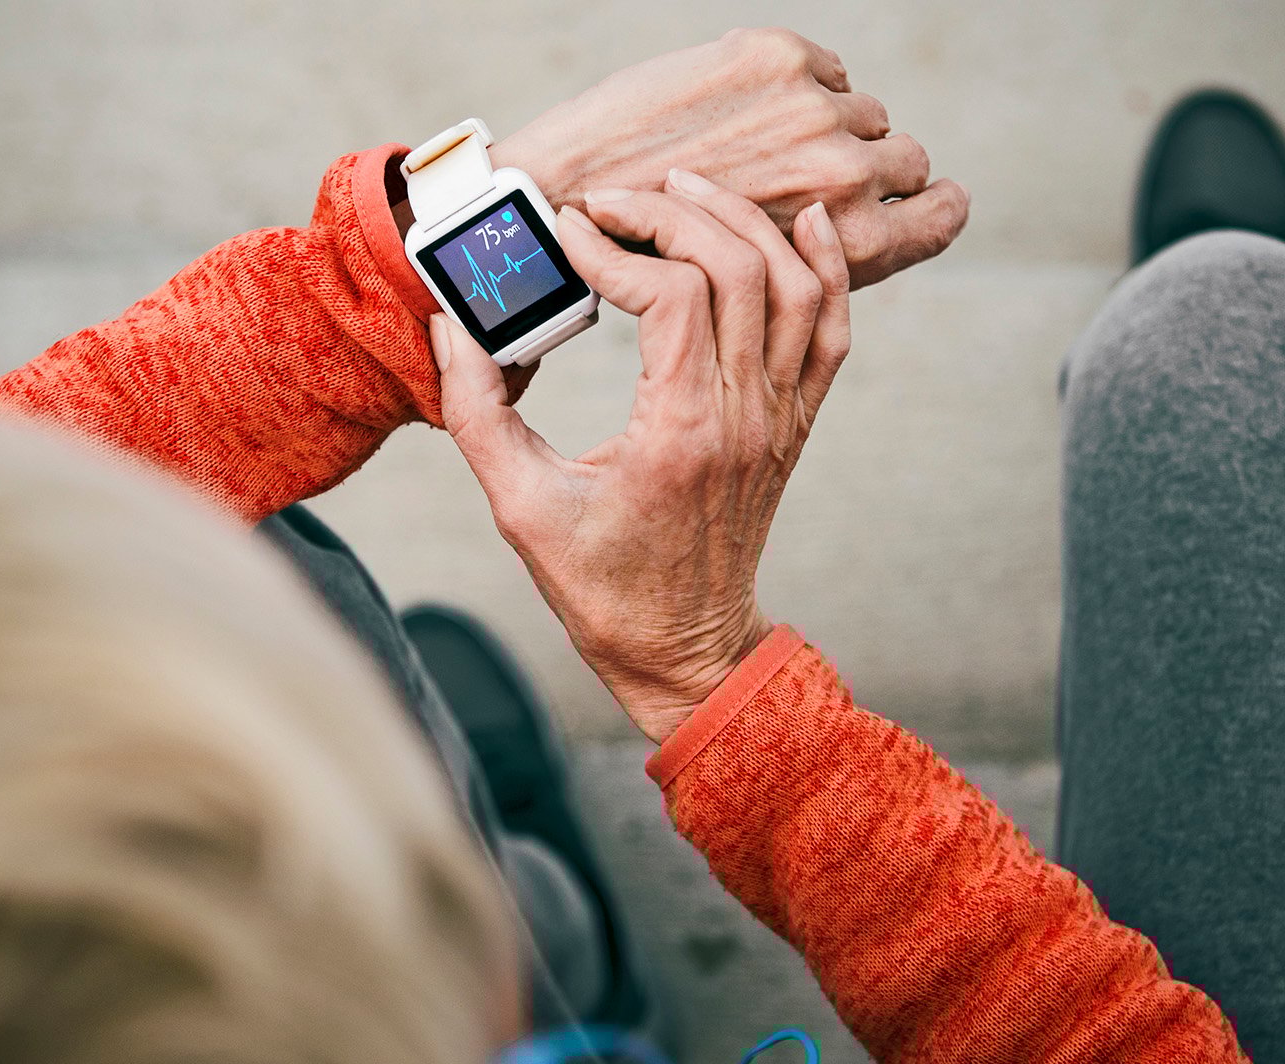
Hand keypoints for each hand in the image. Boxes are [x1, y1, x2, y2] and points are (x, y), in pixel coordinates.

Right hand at [431, 171, 849, 741]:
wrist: (685, 650)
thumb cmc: (603, 588)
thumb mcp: (520, 509)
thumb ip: (479, 414)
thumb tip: (452, 328)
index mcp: (680, 433)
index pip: (669, 295)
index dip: (614, 248)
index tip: (565, 236)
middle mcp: (745, 416)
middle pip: (736, 269)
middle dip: (671, 214)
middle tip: (611, 202)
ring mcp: (780, 418)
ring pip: (794, 285)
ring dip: (743, 223)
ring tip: (681, 191)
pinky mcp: (795, 423)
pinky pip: (832, 329)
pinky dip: (828, 268)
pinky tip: (806, 222)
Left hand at [491, 27, 966, 287]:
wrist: (569, 200)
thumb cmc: (656, 269)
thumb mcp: (763, 306)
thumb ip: (824, 270)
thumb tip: (863, 232)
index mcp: (852, 247)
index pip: (943, 213)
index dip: (936, 206)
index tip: (924, 200)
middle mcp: (843, 176)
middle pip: (907, 157)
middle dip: (871, 167)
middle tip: (813, 181)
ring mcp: (813, 112)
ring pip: (863, 110)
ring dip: (827, 128)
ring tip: (764, 154)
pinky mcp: (778, 60)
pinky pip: (826, 68)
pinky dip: (795, 87)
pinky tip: (742, 116)